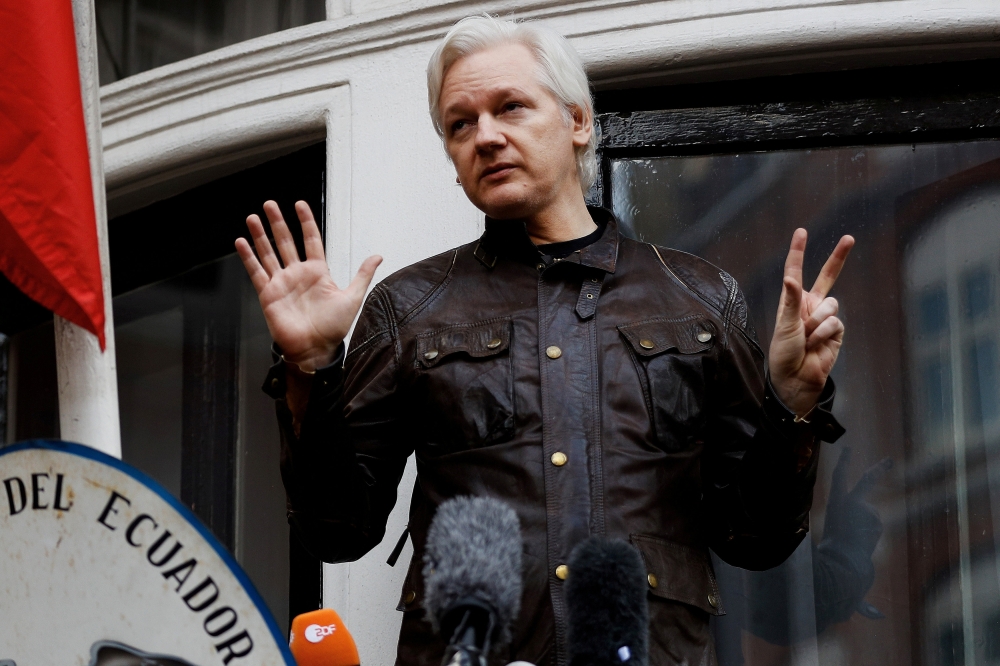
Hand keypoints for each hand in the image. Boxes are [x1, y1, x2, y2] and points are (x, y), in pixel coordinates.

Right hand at [235, 200, 381, 371]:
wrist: (315, 349)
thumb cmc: (334, 327)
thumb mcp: (352, 297)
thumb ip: (362, 275)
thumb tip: (378, 256)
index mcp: (318, 272)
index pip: (311, 240)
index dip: (306, 223)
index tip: (299, 204)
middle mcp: (298, 273)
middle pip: (286, 242)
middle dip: (278, 223)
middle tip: (270, 203)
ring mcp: (282, 282)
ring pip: (268, 253)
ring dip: (260, 236)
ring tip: (252, 218)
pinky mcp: (268, 294)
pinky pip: (256, 272)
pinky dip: (248, 257)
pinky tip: (241, 242)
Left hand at [768, 229, 853, 414]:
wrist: (796, 379)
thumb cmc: (784, 352)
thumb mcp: (784, 325)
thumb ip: (790, 300)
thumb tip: (790, 278)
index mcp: (792, 301)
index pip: (795, 271)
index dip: (798, 251)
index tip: (801, 231)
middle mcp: (809, 305)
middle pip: (828, 276)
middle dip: (839, 257)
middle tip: (850, 238)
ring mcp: (825, 317)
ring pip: (831, 305)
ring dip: (817, 323)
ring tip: (806, 339)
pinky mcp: (837, 331)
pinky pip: (836, 322)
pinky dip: (825, 334)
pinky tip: (817, 345)